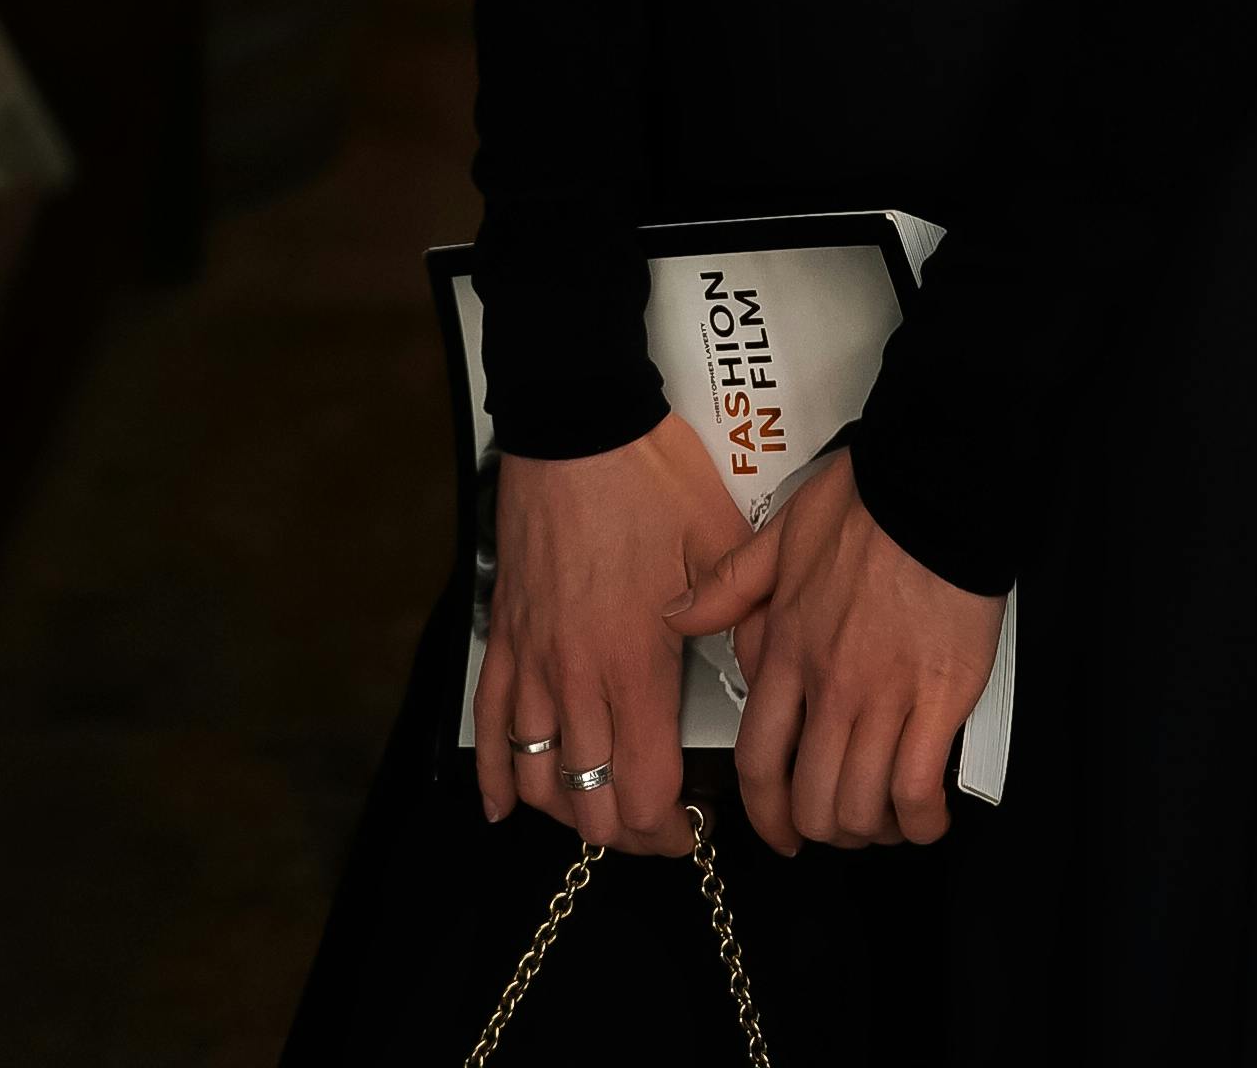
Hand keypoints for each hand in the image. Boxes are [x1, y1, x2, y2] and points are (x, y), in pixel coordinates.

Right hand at [476, 413, 737, 856]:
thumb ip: (744, 615)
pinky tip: (505, 805)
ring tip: (600, 807)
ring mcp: (532, 659)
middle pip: (590, 804)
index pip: (643, 795)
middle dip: (627, 834)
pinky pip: (486, 722)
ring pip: (536, 778)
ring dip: (568, 810)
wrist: (577, 422)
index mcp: (635, 665)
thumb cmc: (651, 475)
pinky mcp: (503, 634)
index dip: (670, 832)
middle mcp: (577, 678)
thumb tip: (770, 670)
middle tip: (657, 823)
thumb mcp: (719, 540)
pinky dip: (493, 774)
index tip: (696, 823)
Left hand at [668, 449, 1002, 853]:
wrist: (936, 487)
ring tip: (883, 819)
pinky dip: (920, 819)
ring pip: (862, 805)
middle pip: (812, 800)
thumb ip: (728, 586)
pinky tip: (924, 814)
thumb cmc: (865, 505)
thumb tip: (677, 615)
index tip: (779, 830)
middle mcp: (830, 685)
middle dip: (822, 829)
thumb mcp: (780, 536)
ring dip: (870, 829)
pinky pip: (920, 787)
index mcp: (788, 649)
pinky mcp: (940, 699)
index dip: (766, 814)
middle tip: (837, 823)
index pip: (758, 760)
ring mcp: (886, 696)